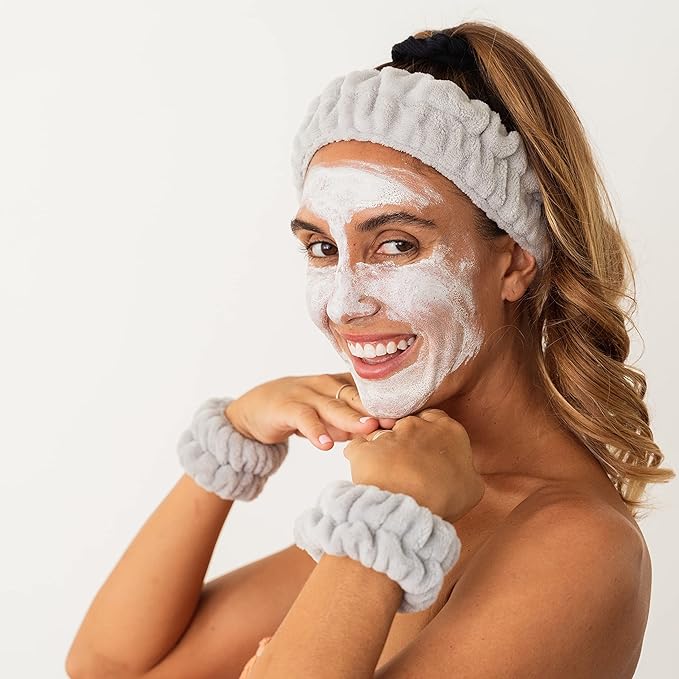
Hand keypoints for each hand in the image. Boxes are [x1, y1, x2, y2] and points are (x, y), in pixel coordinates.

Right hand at [224, 373, 396, 450]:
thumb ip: (352, 425)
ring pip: (332, 405)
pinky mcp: (286, 406)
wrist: (255, 410)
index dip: (388, 406)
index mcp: (340, 385)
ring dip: (350, 417)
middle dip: (376, 409)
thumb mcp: (329, 418)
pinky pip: (304, 418)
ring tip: (368, 429)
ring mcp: (306, 393)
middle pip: (355, 396)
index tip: (410, 419)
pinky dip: (315, 431)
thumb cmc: (300, 413)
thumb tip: (380, 437)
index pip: (368, 394)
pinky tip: (326, 444)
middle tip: (397, 421)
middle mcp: (326, 385)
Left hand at [342, 397, 484, 523]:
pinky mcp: (363, 448)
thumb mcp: (473, 488)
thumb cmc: (444, 499)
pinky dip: (360, 460)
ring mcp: (388, 434)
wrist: (407, 511)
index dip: (430, 435)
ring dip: (383, 451)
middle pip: (407, 425)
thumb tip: (462, 472)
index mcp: (447, 430)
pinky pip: (357, 449)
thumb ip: (466, 471)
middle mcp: (416, 425)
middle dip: (405, 441)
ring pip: (382, 436)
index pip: (435, 419)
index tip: (428, 452)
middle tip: (408, 466)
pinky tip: (368, 475)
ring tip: (387, 476)